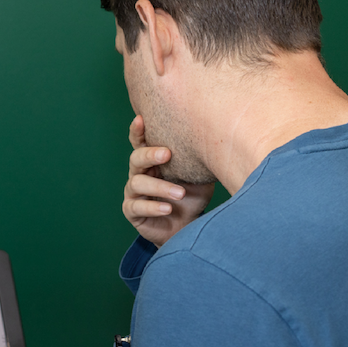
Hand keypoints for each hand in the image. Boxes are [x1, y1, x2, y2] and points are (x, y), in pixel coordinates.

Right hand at [123, 116, 213, 245]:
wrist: (189, 227)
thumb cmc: (192, 198)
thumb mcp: (198, 176)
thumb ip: (198, 160)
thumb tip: (216, 138)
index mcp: (152, 161)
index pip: (141, 143)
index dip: (137, 131)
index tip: (141, 119)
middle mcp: (139, 173)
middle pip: (136, 158)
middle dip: (150, 154)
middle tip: (167, 154)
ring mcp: (133, 193)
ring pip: (137, 183)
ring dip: (159, 187)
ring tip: (180, 194)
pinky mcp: (132, 212)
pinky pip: (136, 207)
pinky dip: (153, 207)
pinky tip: (168, 208)